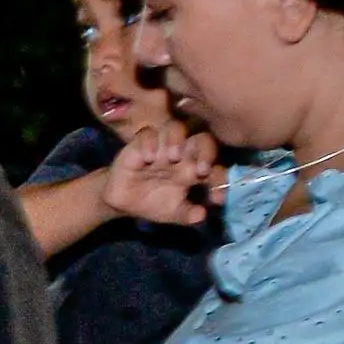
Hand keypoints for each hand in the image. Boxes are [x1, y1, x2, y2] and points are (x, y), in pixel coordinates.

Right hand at [99, 119, 217, 226]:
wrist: (123, 203)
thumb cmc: (153, 203)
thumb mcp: (173, 213)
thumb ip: (188, 214)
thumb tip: (201, 215)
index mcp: (195, 169)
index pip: (215, 167)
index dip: (220, 180)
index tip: (216, 199)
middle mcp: (182, 154)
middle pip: (201, 140)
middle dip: (206, 152)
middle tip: (201, 171)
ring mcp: (161, 147)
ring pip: (176, 128)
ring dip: (177, 140)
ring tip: (173, 157)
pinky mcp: (139, 144)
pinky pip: (147, 133)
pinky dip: (149, 142)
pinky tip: (148, 158)